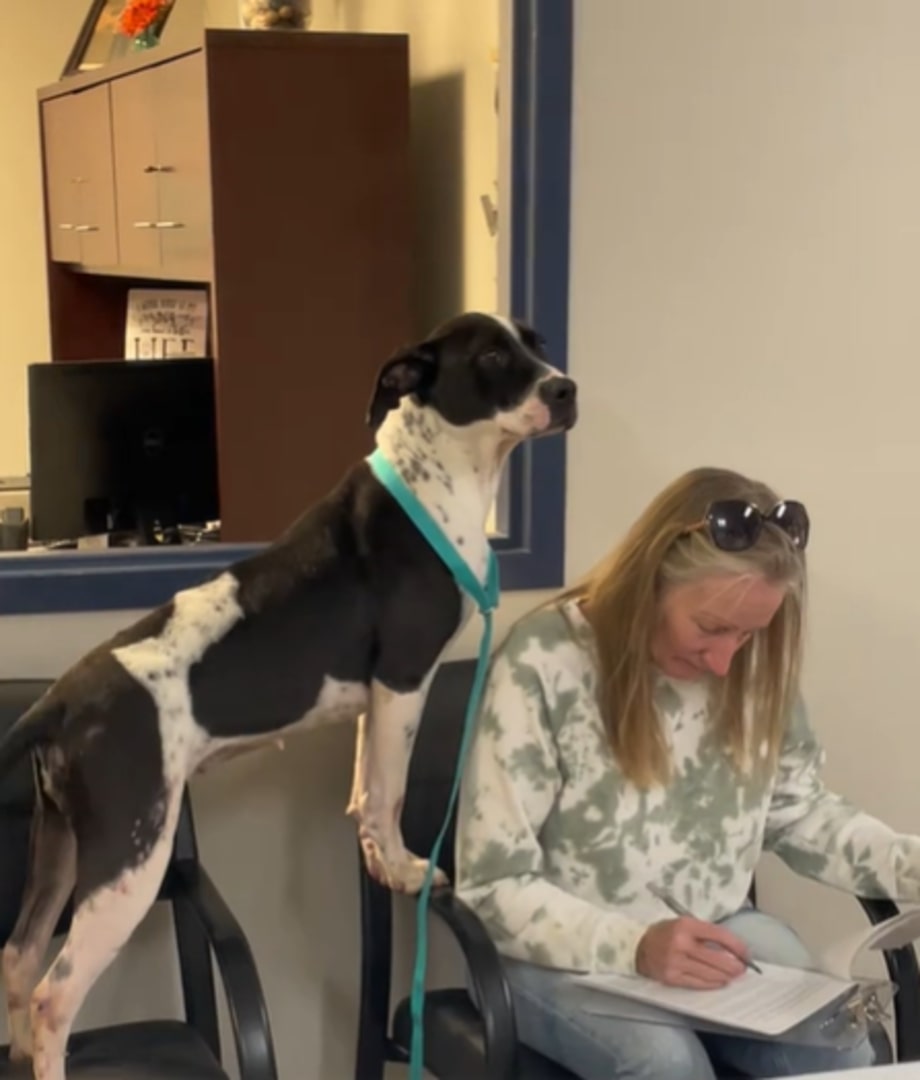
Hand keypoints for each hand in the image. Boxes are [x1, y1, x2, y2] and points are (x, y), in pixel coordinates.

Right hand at [636, 917, 750, 988]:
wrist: (639, 947)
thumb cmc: (666, 933)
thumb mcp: (684, 924)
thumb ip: (706, 934)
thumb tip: (733, 949)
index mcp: (685, 925)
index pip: (718, 935)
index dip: (736, 945)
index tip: (746, 952)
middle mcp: (681, 943)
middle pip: (717, 958)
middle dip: (734, 965)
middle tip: (743, 968)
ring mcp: (676, 962)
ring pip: (710, 973)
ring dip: (726, 976)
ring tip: (733, 975)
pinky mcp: (672, 978)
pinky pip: (698, 983)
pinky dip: (712, 983)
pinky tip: (720, 981)